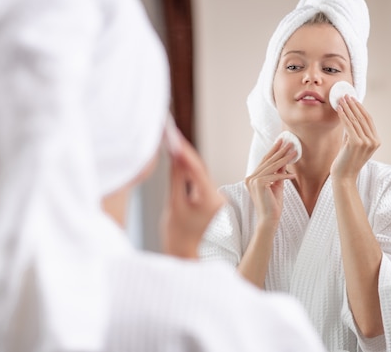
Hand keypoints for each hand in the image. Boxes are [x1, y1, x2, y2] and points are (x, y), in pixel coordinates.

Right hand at [162, 132, 224, 258]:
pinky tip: (179, 159)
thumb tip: (176, 156)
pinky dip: (189, 171)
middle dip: (185, 152)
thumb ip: (176, 178)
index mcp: (210, 200)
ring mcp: (216, 200)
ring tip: (174, 143)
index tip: (174, 137)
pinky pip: (199, 182)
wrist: (184, 256)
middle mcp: (217, 198)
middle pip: (200, 169)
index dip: (185, 151)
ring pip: (200, 174)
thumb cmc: (177, 235)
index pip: (197, 169)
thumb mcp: (174, 204)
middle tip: (172, 134)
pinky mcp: (211, 201)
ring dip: (187, 160)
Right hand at [245, 139, 295, 226]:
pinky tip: (294, 175)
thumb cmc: (272, 204)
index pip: (264, 161)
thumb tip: (285, 161)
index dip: (273, 150)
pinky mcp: (259, 184)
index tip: (281, 141)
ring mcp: (253, 180)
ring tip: (294, 152)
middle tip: (289, 142)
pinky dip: (285, 176)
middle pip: (268, 161)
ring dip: (285, 159)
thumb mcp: (277, 185)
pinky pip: (275, 176)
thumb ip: (279, 173)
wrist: (269, 219)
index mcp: (252, 177)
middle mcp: (250, 178)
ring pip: (272, 166)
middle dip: (280, 150)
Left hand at [331, 96, 379, 180]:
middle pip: (363, 118)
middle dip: (353, 105)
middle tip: (346, 95)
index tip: (353, 99)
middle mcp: (374, 141)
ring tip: (340, 100)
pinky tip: (339, 109)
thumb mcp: (354, 144)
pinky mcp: (356, 143)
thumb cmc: (347, 161)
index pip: (369, 120)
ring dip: (347, 108)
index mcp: (376, 141)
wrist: (344, 177)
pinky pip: (349, 125)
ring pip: (356, 120)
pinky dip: (343, 116)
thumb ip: (355, 132)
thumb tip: (349, 116)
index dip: (360, 108)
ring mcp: (366, 142)